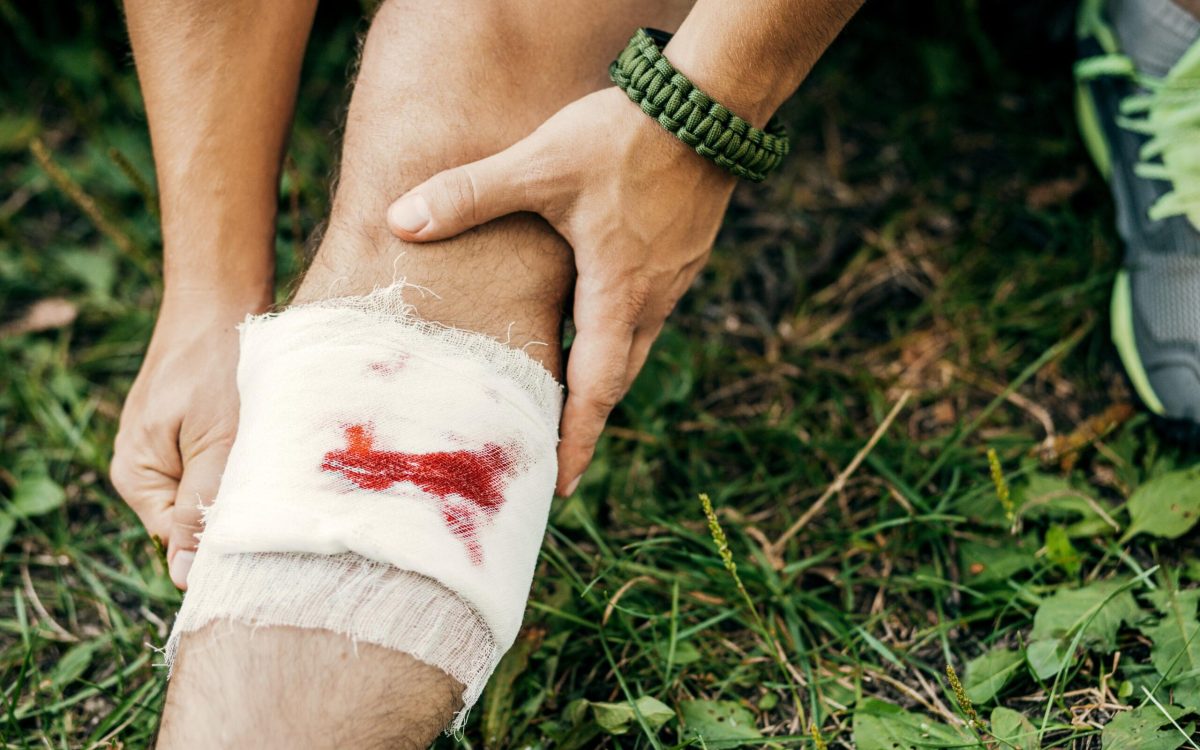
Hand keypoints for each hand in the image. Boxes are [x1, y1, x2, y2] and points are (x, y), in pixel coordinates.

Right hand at [110, 288, 267, 587]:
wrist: (223, 299)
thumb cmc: (219, 367)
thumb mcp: (216, 445)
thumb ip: (201, 508)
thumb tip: (183, 576)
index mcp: (137, 476)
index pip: (177, 540)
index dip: (221, 542)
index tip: (267, 533)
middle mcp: (145, 467)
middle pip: (195, 518)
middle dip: (234, 509)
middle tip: (278, 492)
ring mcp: (169, 446)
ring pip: (213, 490)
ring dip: (245, 482)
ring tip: (273, 458)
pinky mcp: (195, 428)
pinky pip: (221, 463)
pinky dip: (246, 458)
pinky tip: (270, 443)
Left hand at [386, 87, 735, 495]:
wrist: (709, 104)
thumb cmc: (627, 138)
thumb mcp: (540, 165)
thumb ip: (471, 193)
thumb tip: (402, 221)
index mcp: (616, 295)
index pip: (596, 389)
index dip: (576, 440)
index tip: (561, 487)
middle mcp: (649, 300)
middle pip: (615, 380)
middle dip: (584, 422)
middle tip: (553, 456)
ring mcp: (670, 280)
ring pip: (630, 348)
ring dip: (599, 379)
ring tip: (564, 400)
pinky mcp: (679, 258)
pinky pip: (643, 315)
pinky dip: (614, 338)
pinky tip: (591, 322)